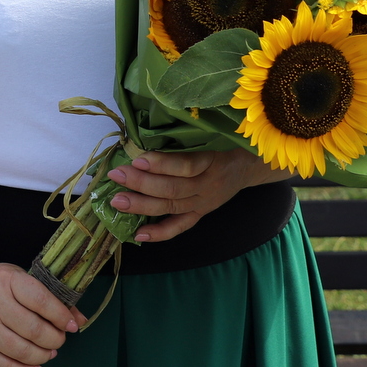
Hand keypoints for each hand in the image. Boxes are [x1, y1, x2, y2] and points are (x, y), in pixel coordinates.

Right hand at [0, 262, 82, 366]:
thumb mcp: (16, 278)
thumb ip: (47, 296)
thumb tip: (78, 320)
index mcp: (6, 280)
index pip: (41, 300)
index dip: (61, 316)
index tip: (70, 325)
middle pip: (34, 330)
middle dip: (55, 339)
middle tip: (59, 340)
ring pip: (21, 351)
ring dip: (42, 356)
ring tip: (49, 352)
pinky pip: (4, 366)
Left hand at [106, 148, 279, 241]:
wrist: (249, 166)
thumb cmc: (224, 143)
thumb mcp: (212, 134)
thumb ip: (185, 137)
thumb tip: (145, 132)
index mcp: (211, 161)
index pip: (185, 165)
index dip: (161, 164)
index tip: (136, 158)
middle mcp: (207, 185)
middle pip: (173, 188)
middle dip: (141, 183)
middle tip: (116, 176)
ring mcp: (204, 202)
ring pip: (171, 207)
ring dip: (142, 205)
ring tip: (117, 201)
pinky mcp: (201, 214)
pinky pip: (180, 226)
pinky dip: (159, 233)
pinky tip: (138, 234)